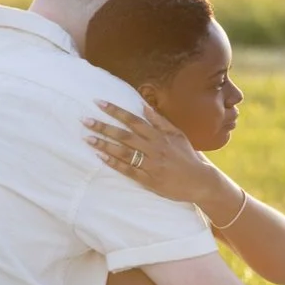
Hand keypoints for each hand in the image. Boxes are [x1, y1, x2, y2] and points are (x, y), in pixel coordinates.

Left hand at [86, 100, 233, 212]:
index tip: (99, 103)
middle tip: (85, 120)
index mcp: (160, 135)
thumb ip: (160, 121)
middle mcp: (154, 148)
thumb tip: (143, 107)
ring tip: (88, 138)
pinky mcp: (149, 180)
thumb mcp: (177, 135)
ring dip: (104, 145)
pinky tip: (101, 157)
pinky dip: (114, 164)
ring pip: (123, 152)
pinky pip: (128, 170)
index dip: (116, 111)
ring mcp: (150, 165)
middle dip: (103, 127)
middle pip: (124, 135)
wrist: (200, 181)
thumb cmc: (187, 156)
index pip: (133, 120)